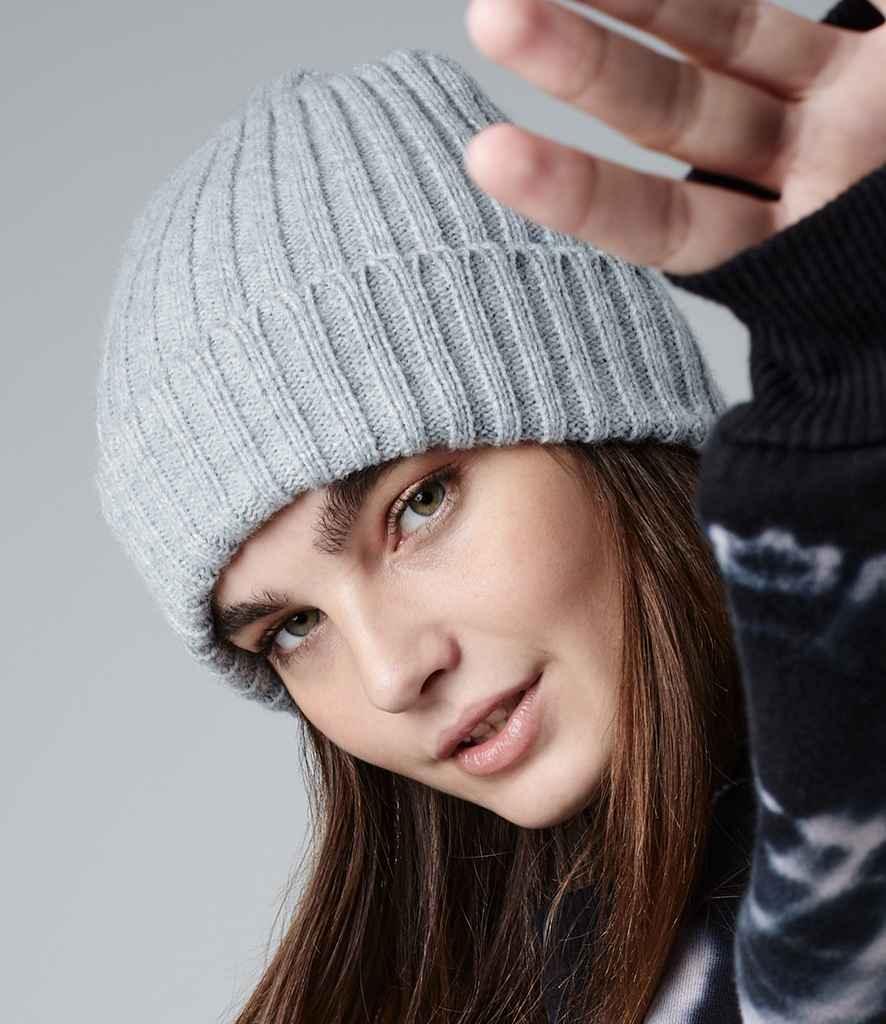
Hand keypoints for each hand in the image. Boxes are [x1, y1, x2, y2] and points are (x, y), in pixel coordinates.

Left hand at [463, 0, 885, 272]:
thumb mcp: (863, 293)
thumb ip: (811, 291)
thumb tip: (758, 405)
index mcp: (794, 255)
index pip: (665, 225)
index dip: (581, 194)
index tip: (489, 154)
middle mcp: (801, 171)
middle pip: (674, 110)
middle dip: (588, 64)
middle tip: (497, 11)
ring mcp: (834, 99)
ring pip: (719, 33)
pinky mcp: (865, 49)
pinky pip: (804, 1)